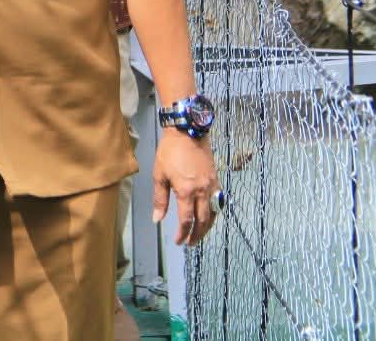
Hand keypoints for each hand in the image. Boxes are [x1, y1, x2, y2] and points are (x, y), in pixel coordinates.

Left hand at [152, 131, 220, 245]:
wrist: (188, 131)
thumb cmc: (170, 152)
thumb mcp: (159, 175)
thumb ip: (160, 199)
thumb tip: (157, 219)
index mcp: (186, 191)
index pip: (186, 220)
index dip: (182, 233)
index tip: (178, 241)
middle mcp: (202, 191)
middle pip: (202, 220)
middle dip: (197, 234)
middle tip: (190, 243)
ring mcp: (212, 186)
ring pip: (213, 213)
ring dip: (207, 227)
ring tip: (200, 234)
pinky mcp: (216, 179)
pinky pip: (218, 201)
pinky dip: (214, 213)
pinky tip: (209, 216)